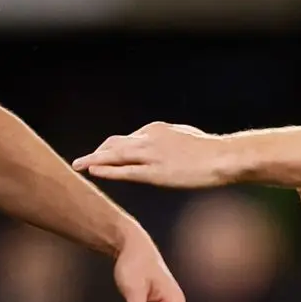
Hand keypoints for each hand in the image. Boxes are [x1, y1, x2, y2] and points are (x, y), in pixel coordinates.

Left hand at [73, 122, 234, 190]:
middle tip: (82, 161)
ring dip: (93, 160)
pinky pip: (125, 171)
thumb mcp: (185, 136)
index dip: (112, 150)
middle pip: (114, 144)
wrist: (222, 157)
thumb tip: (164, 144)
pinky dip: (106, 170)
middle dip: (97, 152)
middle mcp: (149, 138)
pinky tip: (93, 170)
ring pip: (114, 156)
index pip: (127, 140)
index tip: (103, 156)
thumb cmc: (210, 149)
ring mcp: (151, 155)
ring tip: (77, 165)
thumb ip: (169, 139)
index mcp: (155, 129)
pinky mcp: (155, 172)